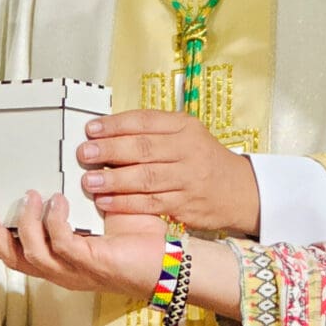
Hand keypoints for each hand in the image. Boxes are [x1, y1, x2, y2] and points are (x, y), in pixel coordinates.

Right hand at [0, 191, 170, 299]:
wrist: (170, 261)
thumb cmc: (137, 239)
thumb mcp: (99, 215)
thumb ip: (77, 201)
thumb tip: (60, 171)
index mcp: (59, 260)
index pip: (14, 255)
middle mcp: (61, 270)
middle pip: (12, 259)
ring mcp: (75, 270)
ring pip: (32, 254)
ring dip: (26, 223)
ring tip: (30, 195)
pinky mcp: (92, 264)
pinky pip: (63, 245)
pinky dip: (55, 222)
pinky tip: (59, 201)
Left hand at [76, 111, 260, 235]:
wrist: (240, 190)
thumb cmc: (204, 159)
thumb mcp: (187, 134)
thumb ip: (153, 131)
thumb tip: (109, 132)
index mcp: (185, 127)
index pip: (145, 121)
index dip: (115, 125)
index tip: (92, 130)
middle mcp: (188, 149)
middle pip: (143, 148)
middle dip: (110, 150)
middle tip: (85, 154)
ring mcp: (188, 178)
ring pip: (145, 178)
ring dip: (114, 180)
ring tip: (89, 181)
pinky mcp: (186, 204)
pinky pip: (151, 203)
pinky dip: (126, 203)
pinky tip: (106, 202)